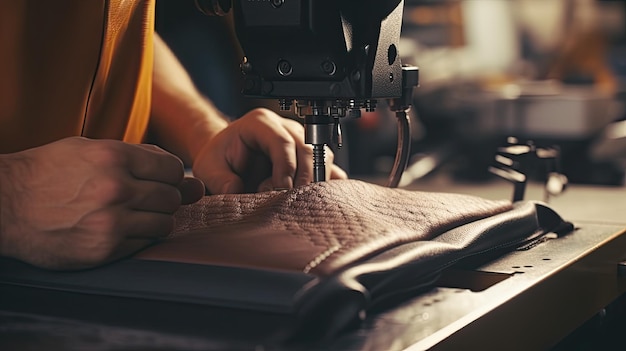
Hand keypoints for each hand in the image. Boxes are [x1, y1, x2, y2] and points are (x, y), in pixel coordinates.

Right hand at [0, 137, 203, 269]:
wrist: (6, 206)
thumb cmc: (49, 173)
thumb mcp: (90, 149)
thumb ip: (142, 158)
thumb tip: (191, 180)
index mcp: (114, 157)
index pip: (173, 169)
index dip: (170, 176)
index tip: (159, 180)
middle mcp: (117, 189)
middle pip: (172, 197)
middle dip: (164, 198)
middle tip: (143, 199)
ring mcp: (112, 222)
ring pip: (164, 224)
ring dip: (154, 220)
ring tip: (130, 214)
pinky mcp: (105, 249)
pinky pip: (144, 244)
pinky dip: (137, 238)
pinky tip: (117, 229)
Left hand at [192, 108, 347, 193]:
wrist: (227, 160)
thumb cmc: (220, 159)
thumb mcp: (209, 168)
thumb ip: (220, 180)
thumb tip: (237, 191)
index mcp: (260, 122)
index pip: (282, 141)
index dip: (285, 167)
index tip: (280, 190)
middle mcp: (285, 127)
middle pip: (308, 149)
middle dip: (303, 178)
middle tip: (290, 202)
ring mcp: (302, 141)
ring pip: (323, 157)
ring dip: (314, 182)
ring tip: (295, 201)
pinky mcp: (311, 158)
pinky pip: (330, 170)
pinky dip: (327, 186)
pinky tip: (315, 202)